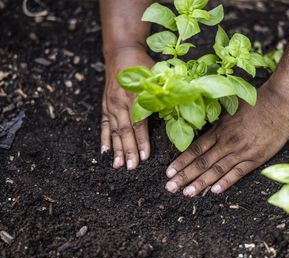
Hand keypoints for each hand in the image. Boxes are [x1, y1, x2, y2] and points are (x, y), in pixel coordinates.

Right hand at [101, 47, 153, 169]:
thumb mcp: (157, 76)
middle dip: (128, 151)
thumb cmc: (143, 65)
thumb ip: (164, 95)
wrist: (121, 52)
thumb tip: (177, 112)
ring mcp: (111, 104)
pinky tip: (104, 152)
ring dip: (116, 149)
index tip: (145, 157)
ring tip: (118, 165)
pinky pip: (104, 125)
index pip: (139, 124)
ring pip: (114, 131)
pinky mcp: (105, 105)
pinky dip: (104, 138)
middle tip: (131, 167)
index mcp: (135, 96)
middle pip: (124, 131)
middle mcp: (120, 102)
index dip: (142, 141)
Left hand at [164, 85, 288, 195]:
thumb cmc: (255, 103)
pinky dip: (226, 182)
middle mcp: (227, 142)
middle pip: (201, 162)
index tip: (169, 172)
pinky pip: (238, 173)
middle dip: (184, 176)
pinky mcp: (256, 158)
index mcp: (219, 129)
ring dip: (201, 183)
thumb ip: (217, 122)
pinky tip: (215, 191)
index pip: (195, 149)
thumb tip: (203, 129)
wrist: (280, 104)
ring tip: (187, 193)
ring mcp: (241, 151)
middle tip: (170, 188)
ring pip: (216, 170)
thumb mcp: (230, 109)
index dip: (181, 162)